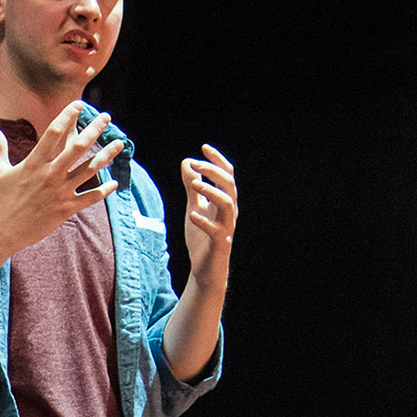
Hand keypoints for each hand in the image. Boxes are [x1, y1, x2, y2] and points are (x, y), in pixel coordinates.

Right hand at [0, 103, 124, 256]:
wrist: (2, 231)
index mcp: (34, 162)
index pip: (54, 132)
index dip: (67, 116)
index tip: (78, 105)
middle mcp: (50, 174)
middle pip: (78, 147)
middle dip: (94, 129)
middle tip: (106, 117)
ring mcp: (60, 191)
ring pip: (90, 169)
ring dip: (107, 155)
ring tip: (119, 143)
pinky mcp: (66, 208)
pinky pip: (90, 197)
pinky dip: (104, 190)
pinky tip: (114, 182)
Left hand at [180, 144, 236, 287]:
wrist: (205, 270)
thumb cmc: (202, 238)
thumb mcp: (194, 207)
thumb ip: (192, 187)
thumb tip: (187, 162)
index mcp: (223, 202)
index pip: (226, 175)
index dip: (218, 160)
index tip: (204, 147)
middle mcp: (229, 212)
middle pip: (229, 185)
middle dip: (214, 171)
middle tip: (196, 164)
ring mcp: (226, 227)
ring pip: (228, 204)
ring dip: (212, 191)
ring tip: (195, 184)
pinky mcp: (220, 243)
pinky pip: (216, 230)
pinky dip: (204, 221)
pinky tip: (192, 215)